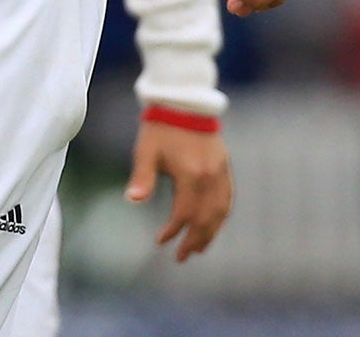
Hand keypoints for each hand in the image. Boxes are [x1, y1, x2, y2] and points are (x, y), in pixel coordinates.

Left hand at [127, 120, 232, 261]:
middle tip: (183, 256)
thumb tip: (132, 200)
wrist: (184, 101)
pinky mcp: (224, 166)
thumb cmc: (160, 127)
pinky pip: (227, 198)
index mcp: (190, 173)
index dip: (173, 230)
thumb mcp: (146, 151)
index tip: (161, 241)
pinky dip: (220, 216)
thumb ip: (142, 177)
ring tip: (199, 248)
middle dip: (194, 240)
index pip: (184, 213)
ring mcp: (220, 172)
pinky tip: (213, 224)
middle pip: (206, 218)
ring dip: (211, 233)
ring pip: (220, 211)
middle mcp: (209, 176)